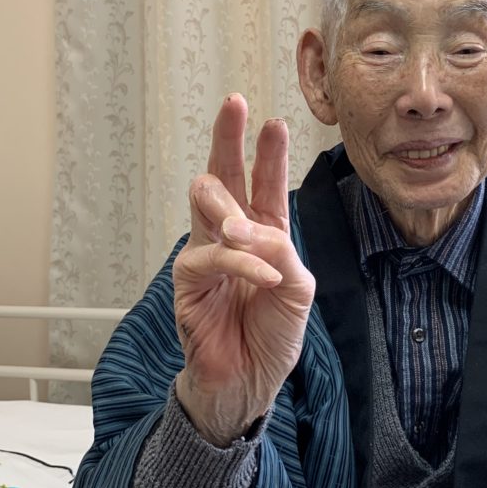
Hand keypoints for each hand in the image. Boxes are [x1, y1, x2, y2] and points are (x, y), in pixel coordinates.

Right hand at [171, 94, 315, 445]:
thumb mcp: (298, 289)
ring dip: (229, 208)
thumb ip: (282, 252)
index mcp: (262, 234)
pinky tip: (265, 278)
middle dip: (227, 138)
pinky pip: (211, 257)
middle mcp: (230, 236)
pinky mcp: (188, 282)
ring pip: (205, 203)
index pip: (262, 183)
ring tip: (248, 230)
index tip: (270, 119)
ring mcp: (205, 255)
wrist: (250, 383)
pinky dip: (241, 265)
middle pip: (221, 174)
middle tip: (235, 105)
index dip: (266, 151)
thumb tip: (254, 229)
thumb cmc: (272, 336)